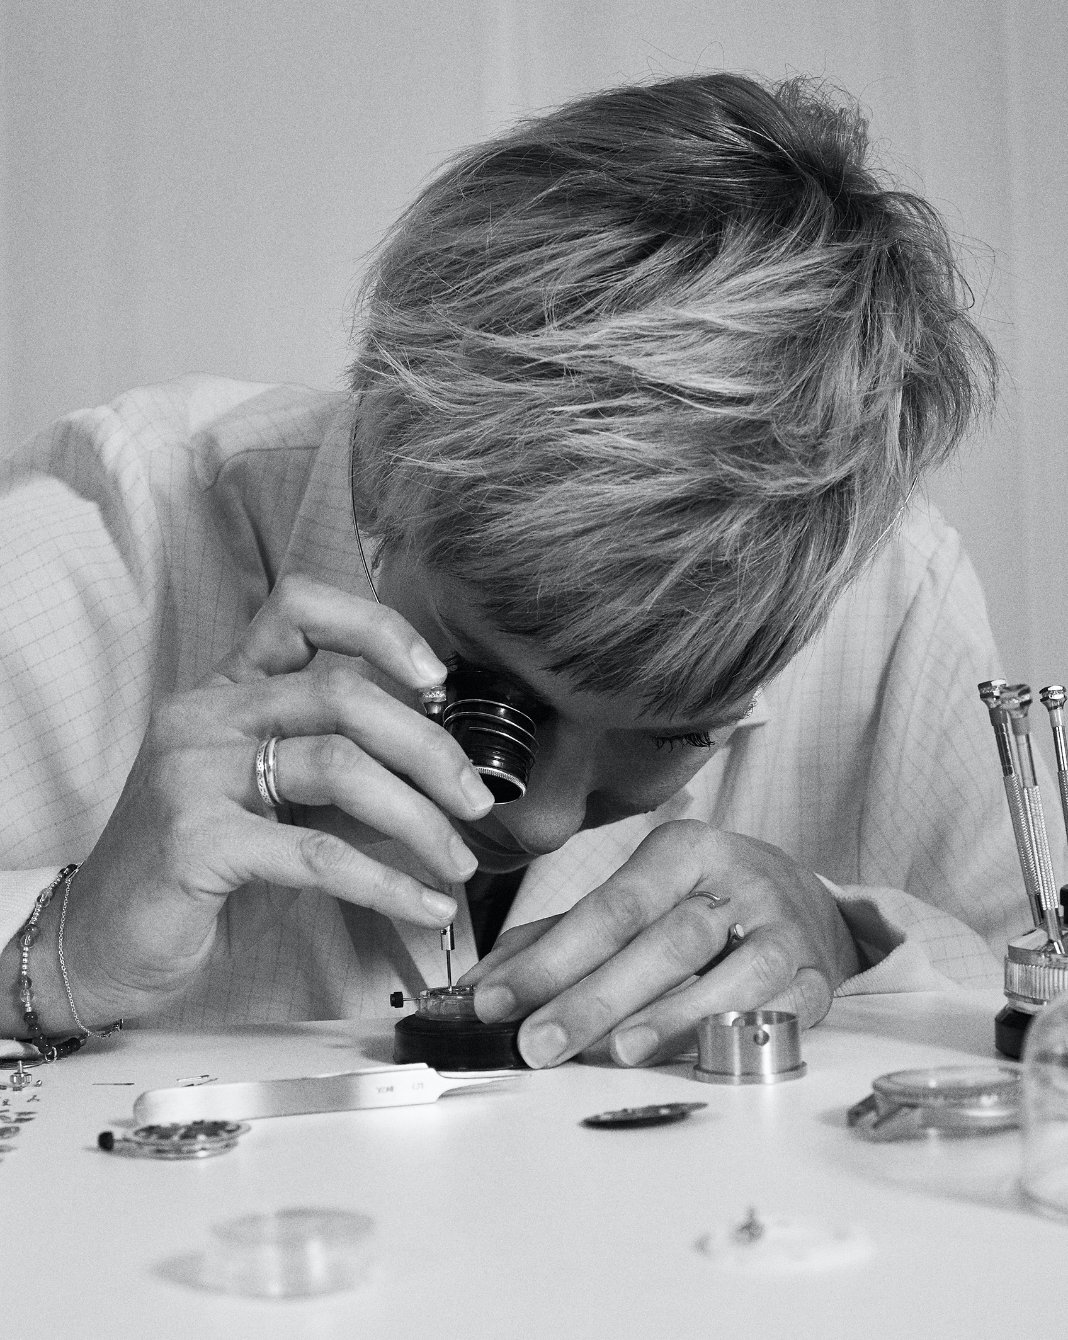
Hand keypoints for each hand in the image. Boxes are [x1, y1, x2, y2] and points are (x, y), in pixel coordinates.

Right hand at [51, 574, 495, 1026]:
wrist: (102, 943)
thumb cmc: (200, 869)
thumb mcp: (277, 806)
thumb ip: (343, 778)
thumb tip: (441, 772)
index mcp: (225, 691)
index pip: (300, 608)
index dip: (378, 627)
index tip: (439, 681)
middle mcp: (204, 716)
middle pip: (343, 694)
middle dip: (430, 749)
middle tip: (477, 801)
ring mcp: (193, 773)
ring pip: (339, 765)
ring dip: (419, 819)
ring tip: (458, 862)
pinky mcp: (195, 841)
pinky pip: (318, 853)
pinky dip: (387, 883)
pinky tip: (425, 905)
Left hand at [461, 819, 859, 1067]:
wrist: (801, 899)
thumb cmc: (699, 901)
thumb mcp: (635, 898)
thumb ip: (558, 939)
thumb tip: (484, 987)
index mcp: (685, 849)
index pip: (613, 905)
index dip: (552, 957)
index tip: (496, 1001)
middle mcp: (738, 882)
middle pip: (666, 940)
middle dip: (595, 998)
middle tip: (538, 1044)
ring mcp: (784, 929)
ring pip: (731, 974)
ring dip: (670, 1018)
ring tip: (612, 1054)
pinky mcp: (818, 978)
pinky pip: (782, 1011)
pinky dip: (739, 1036)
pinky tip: (699, 1058)